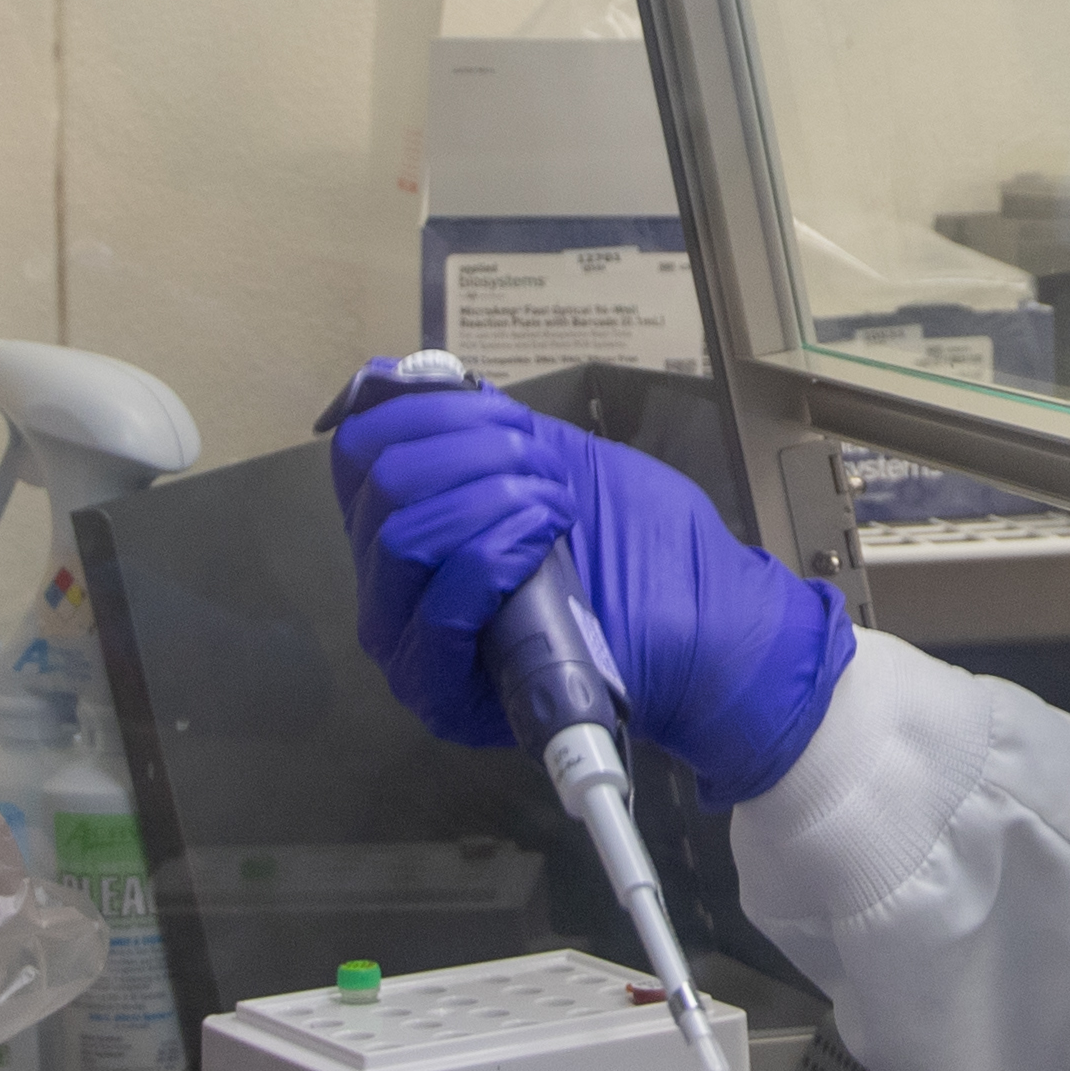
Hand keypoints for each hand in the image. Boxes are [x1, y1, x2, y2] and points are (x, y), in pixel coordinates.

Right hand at [325, 365, 853, 804]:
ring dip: (489, 502)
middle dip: (472, 453)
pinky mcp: (442, 694)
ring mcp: (409, 645)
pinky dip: (493, 557)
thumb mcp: (556, 460)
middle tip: (544, 472)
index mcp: (406, 524)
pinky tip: (542, 545)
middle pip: (381, 483)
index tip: (507, 418)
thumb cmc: (640, 544)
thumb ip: (480, 423)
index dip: (426, 410)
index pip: (360, 448)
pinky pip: (437, 608)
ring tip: (554, 511)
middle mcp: (390, 585)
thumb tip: (401, 376)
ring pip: (400, 539)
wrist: (709, 629)